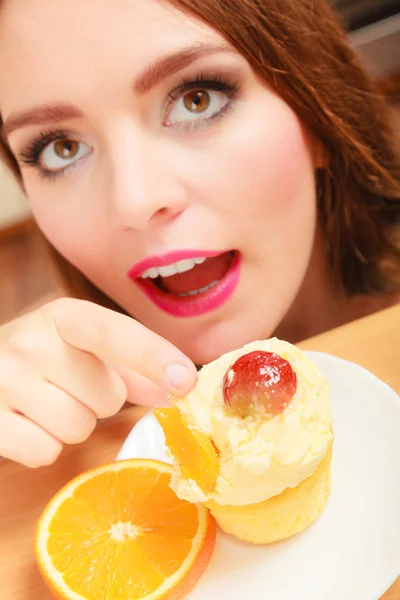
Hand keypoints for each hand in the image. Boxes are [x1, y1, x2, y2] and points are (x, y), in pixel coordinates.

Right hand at [0, 298, 196, 467]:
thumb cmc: (41, 360)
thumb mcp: (83, 350)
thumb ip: (130, 368)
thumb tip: (175, 391)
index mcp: (64, 316)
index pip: (113, 333)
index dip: (153, 356)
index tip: (186, 380)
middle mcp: (31, 341)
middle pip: (108, 397)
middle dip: (100, 401)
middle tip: (69, 388)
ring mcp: (3, 380)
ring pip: (79, 427)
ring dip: (73, 425)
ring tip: (46, 404)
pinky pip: (45, 452)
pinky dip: (45, 447)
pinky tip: (28, 423)